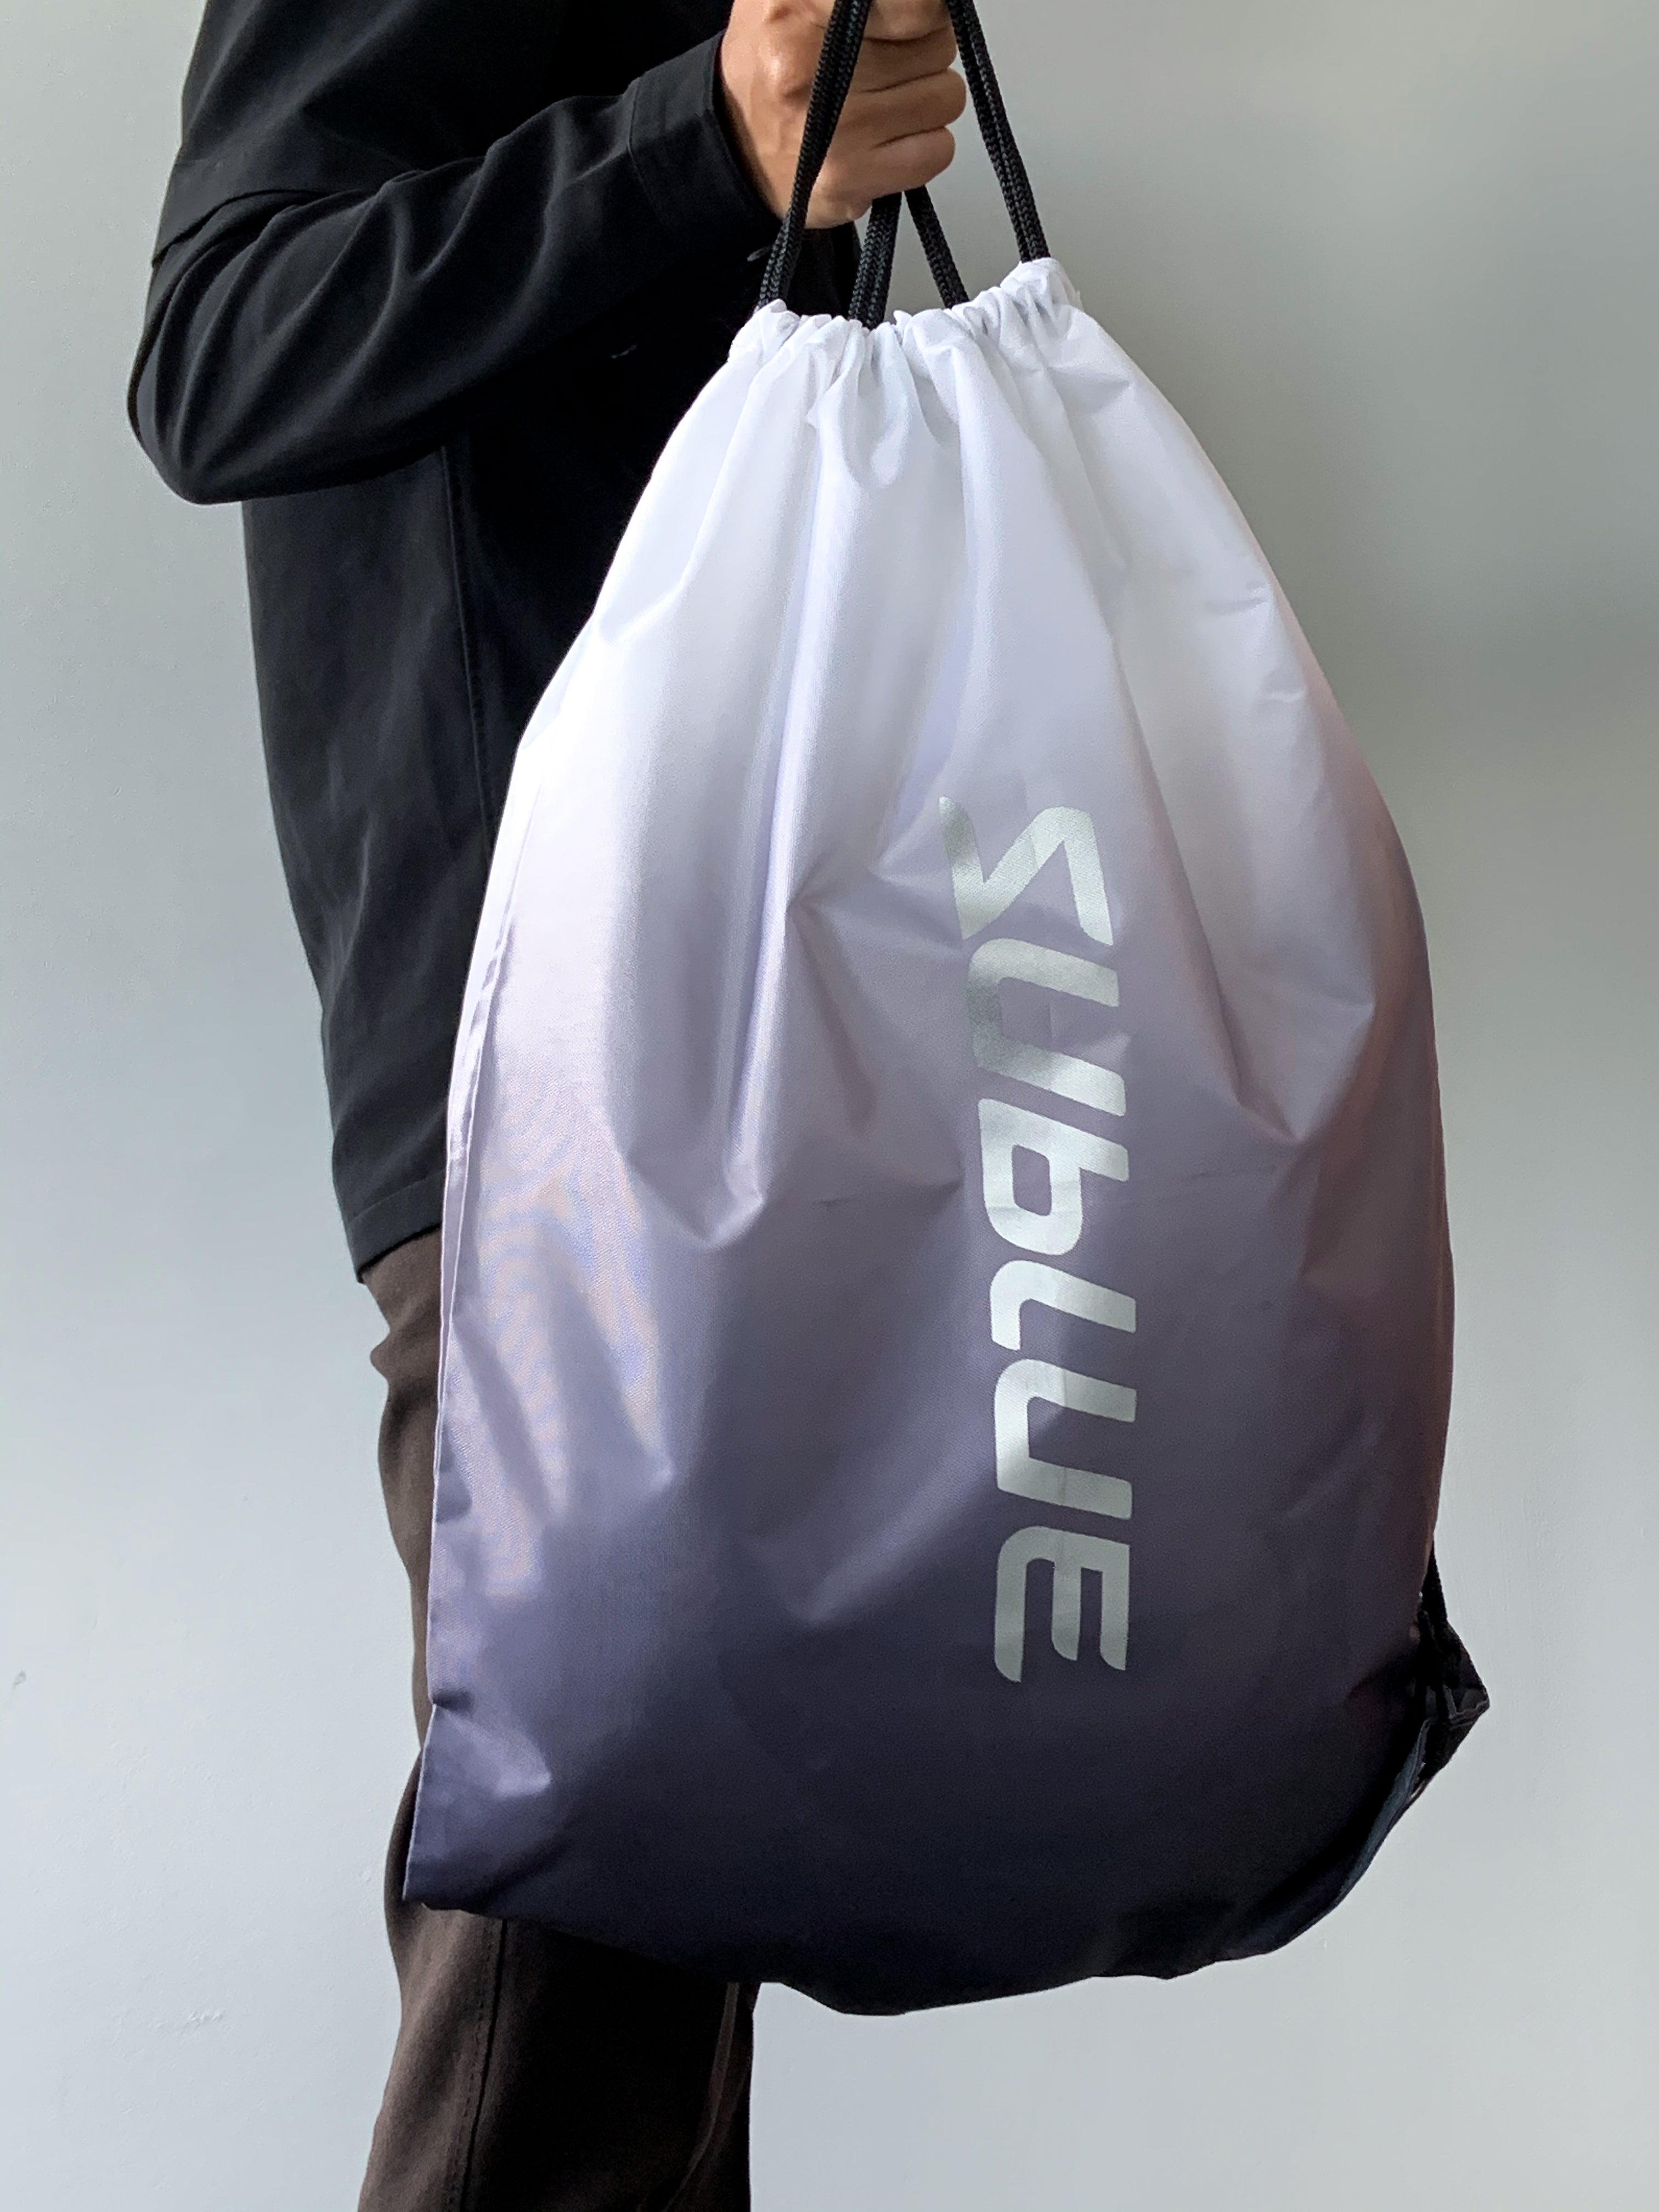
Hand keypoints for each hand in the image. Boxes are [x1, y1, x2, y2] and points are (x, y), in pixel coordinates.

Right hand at [719, 0, 965, 226]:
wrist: (733, 146)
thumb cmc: (777, 62)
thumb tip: (933, 1)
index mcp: (799, 5)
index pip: (917, 3)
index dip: (923, 9)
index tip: (905, 19)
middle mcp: (812, 66)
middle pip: (938, 43)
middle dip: (918, 50)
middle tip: (876, 64)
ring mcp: (834, 129)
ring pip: (945, 97)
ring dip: (923, 100)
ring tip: (877, 101)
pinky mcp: (850, 179)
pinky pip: (938, 150)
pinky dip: (921, 147)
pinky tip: (883, 139)